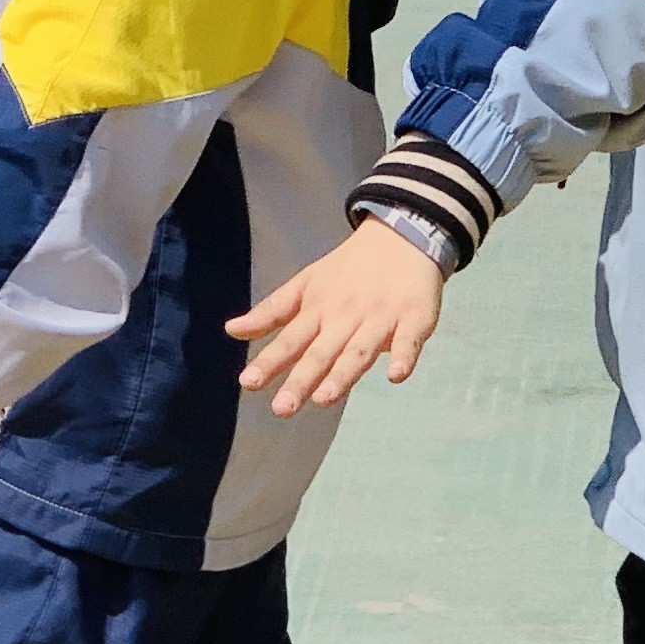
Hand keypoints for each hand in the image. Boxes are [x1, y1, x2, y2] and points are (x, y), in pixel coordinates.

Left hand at [229, 223, 447, 415]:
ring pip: (358, 350)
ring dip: (342, 374)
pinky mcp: (413, 318)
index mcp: (318, 310)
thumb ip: (271, 312)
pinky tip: (395, 375)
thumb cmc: (347, 269)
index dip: (270, 361)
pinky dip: (403, 357)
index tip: (248, 382)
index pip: (290, 340)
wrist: (401, 235)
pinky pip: (408, 340)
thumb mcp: (305, 285)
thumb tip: (231, 330)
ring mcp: (379, 318)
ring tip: (324, 398)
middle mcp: (345, 317)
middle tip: (282, 408)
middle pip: (321, 352)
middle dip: (302, 379)